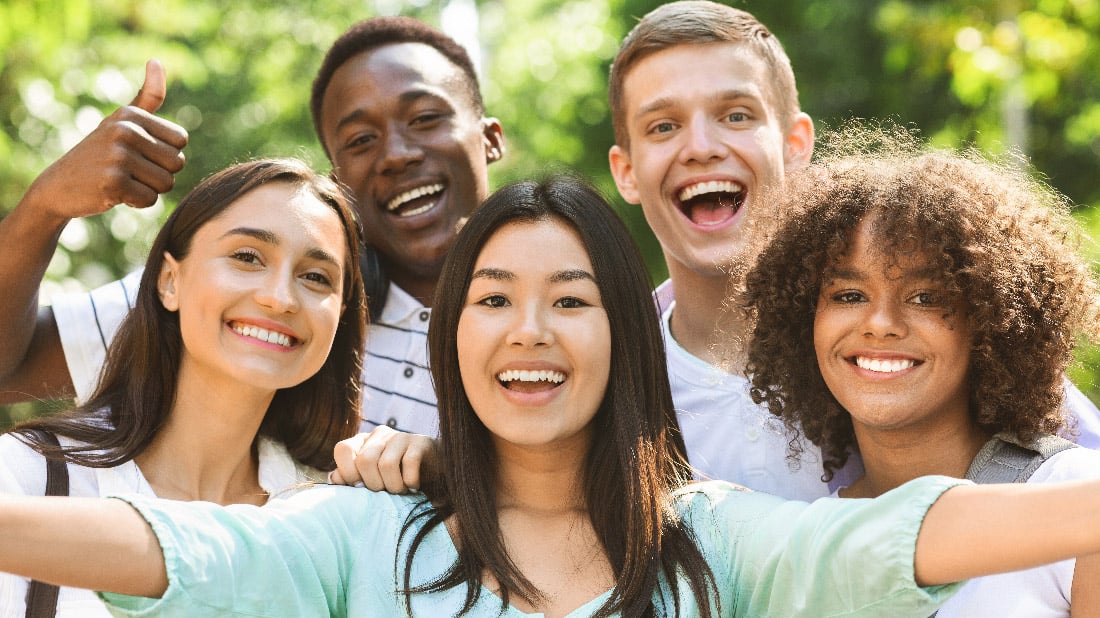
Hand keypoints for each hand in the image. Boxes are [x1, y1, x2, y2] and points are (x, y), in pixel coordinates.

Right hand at [21, 59, 187, 222]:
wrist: (59, 185)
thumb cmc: (100, 152)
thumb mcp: (122, 121)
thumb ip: (147, 97)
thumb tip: (156, 61)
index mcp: (132, 115)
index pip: (181, 141)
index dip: (165, 153)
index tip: (139, 152)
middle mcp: (125, 131)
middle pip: (177, 163)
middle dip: (159, 173)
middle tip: (130, 171)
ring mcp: (119, 156)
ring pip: (166, 183)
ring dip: (148, 189)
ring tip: (123, 180)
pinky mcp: (114, 183)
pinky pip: (150, 200)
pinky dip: (136, 203)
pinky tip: (115, 194)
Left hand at [329, 426, 437, 493]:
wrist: (435, 472)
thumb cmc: (398, 478)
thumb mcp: (373, 479)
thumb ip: (352, 478)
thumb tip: (334, 478)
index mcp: (363, 442)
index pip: (343, 449)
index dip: (348, 472)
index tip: (360, 487)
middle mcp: (380, 434)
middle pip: (365, 460)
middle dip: (374, 484)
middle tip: (386, 492)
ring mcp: (401, 436)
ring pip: (386, 464)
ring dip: (393, 486)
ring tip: (401, 491)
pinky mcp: (421, 442)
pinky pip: (409, 462)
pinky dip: (410, 481)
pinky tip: (414, 486)